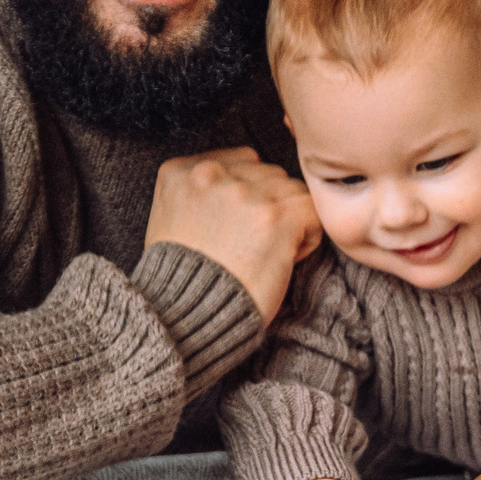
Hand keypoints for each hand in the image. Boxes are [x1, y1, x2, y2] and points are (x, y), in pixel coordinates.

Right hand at [146, 147, 321, 321]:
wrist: (186, 318)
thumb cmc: (180, 279)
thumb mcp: (168, 219)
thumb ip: (199, 190)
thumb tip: (243, 178)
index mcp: (180, 171)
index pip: (241, 161)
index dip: (247, 194)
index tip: (237, 226)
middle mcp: (210, 174)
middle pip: (268, 174)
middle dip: (268, 205)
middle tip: (251, 244)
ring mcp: (245, 192)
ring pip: (291, 190)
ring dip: (288, 220)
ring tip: (264, 252)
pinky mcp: (276, 216)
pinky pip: (311, 210)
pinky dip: (307, 237)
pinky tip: (284, 258)